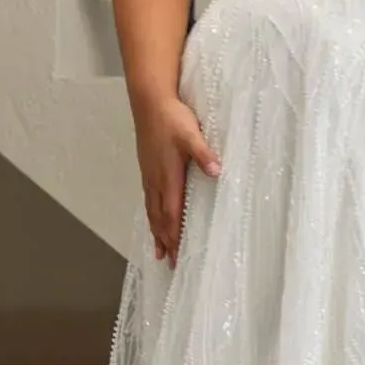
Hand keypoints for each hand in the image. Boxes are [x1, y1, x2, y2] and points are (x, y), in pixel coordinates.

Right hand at [134, 92, 221, 268]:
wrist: (150, 102)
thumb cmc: (172, 117)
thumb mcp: (192, 133)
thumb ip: (204, 153)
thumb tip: (216, 171)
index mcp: (168, 176)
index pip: (172, 213)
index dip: (174, 235)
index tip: (177, 254)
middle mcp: (156, 180)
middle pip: (160, 218)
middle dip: (165, 241)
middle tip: (170, 263)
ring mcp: (150, 176)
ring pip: (152, 211)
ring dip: (156, 233)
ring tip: (158, 252)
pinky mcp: (148, 169)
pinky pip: (148, 200)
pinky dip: (150, 216)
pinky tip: (152, 220)